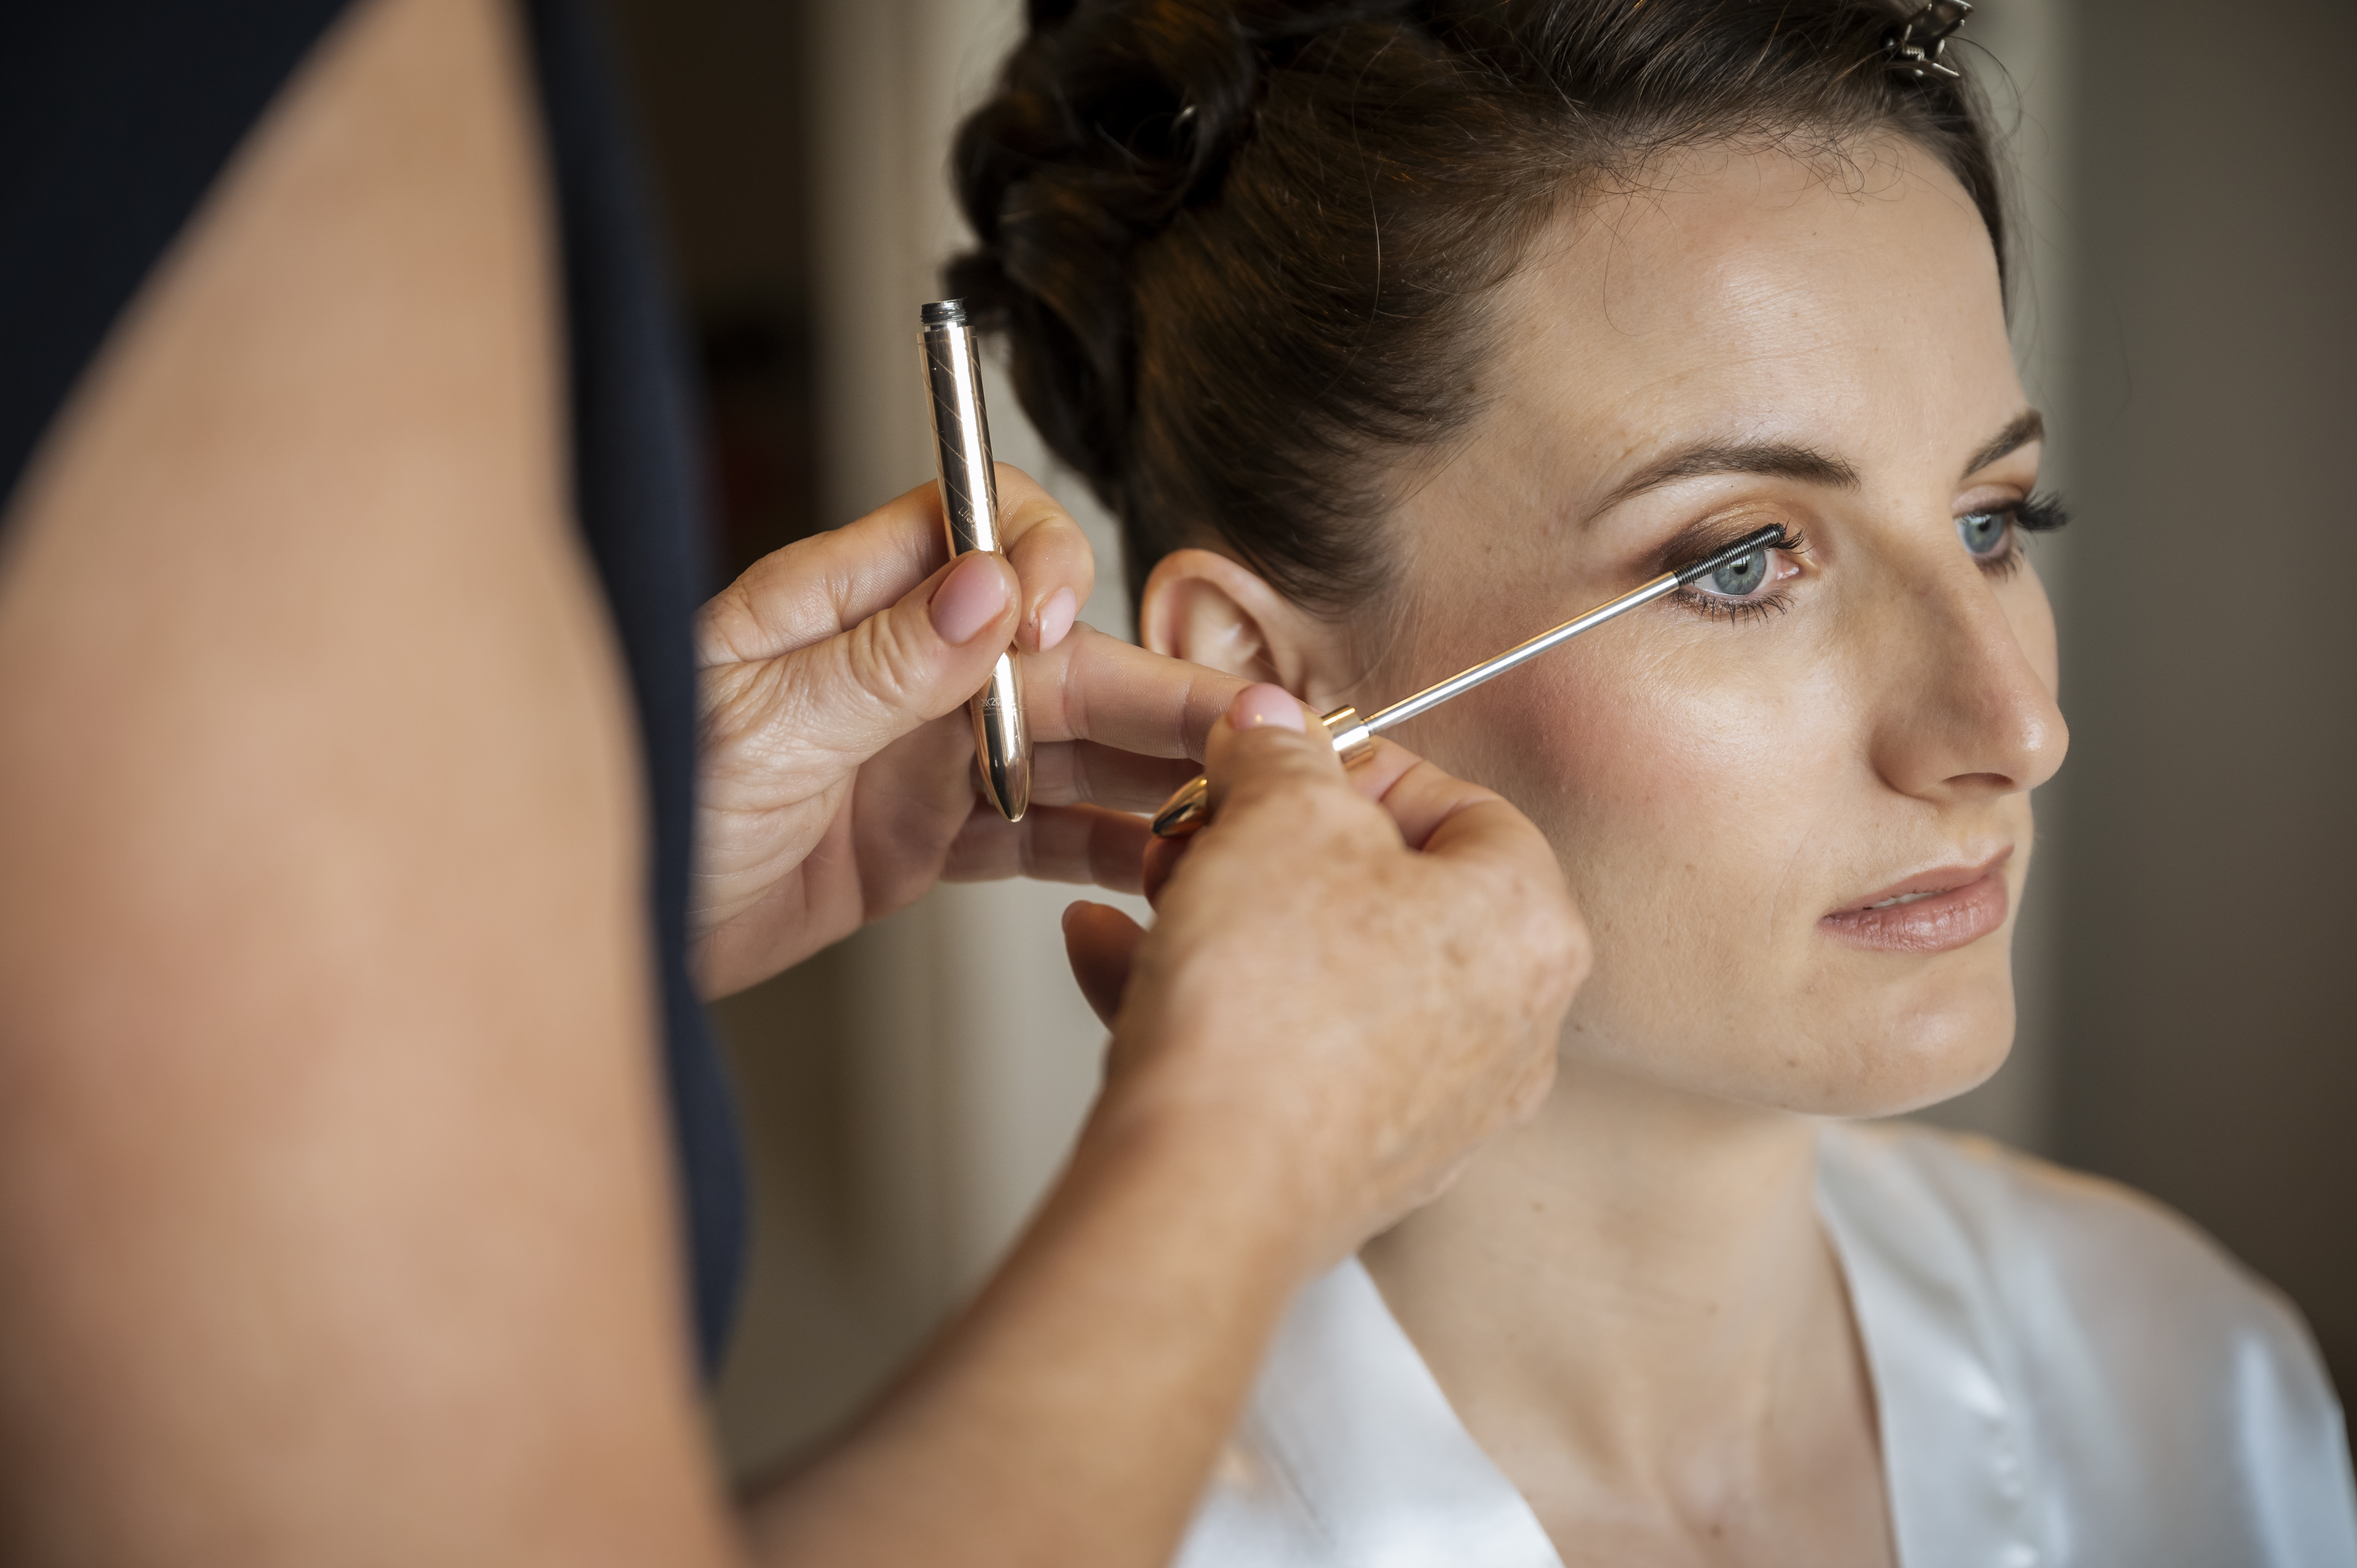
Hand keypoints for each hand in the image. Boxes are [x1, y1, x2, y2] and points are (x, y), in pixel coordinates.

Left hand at [691, 467, 1245, 997]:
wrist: (601, 927)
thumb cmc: (637, 800)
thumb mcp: (752, 726)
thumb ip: (878, 663)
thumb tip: (991, 586)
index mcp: (849, 601)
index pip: (985, 532)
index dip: (1047, 565)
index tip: (1063, 624)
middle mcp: (902, 664)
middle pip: (1059, 651)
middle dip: (1159, 687)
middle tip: (1254, 730)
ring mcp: (922, 750)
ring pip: (1067, 741)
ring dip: (1153, 768)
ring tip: (1235, 804)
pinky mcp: (925, 836)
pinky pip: (1037, 829)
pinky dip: (1103, 844)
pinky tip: (1164, 861)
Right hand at [1062, 687, 1589, 1266]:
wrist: (1202, 1186)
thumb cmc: (1268, 1014)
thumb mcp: (1274, 813)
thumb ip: (1280, 752)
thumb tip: (1274, 726)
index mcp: (1530, 929)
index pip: (1465, 806)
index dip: (1356, 769)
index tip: (1279, 763)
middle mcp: (1507, 1029)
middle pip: (1388, 897)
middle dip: (1272, 849)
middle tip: (1202, 829)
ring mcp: (1434, 1108)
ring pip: (1324, 976)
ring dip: (1224, 920)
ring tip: (1145, 893)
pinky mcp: (1354, 1161)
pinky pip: (1284, 1052)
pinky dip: (1208, 1002)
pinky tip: (1116, 958)